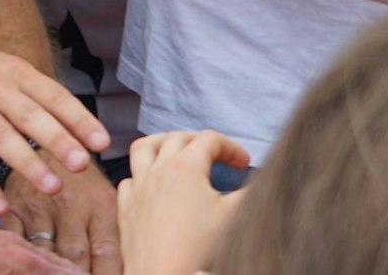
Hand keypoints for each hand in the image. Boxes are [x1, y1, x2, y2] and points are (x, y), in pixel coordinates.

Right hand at [0, 34, 109, 218]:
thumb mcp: (6, 71)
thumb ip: (34, 96)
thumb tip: (74, 126)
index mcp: (17, 72)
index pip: (54, 96)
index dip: (80, 119)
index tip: (102, 142)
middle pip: (32, 116)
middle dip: (59, 140)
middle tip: (82, 165)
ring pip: (2, 138)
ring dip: (28, 164)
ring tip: (52, 188)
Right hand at [0, 150, 121, 274]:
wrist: (44, 146)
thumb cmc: (80, 182)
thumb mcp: (104, 199)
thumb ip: (112, 232)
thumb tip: (124, 264)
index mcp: (100, 204)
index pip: (107, 251)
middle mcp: (70, 206)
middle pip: (74, 256)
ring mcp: (39, 209)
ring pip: (44, 253)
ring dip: (49, 269)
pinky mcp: (11, 211)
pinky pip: (14, 243)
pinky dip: (22, 257)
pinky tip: (29, 266)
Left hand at [117, 131, 249, 274]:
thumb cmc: (198, 249)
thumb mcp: (235, 214)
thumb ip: (252, 190)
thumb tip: (261, 180)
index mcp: (185, 165)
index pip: (211, 139)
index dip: (231, 147)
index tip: (243, 164)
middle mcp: (158, 170)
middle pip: (178, 137)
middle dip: (200, 141)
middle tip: (216, 156)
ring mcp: (138, 189)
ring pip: (144, 148)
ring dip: (162, 144)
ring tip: (176, 152)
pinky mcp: (126, 209)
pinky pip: (129, 179)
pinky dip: (141, 175)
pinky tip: (153, 186)